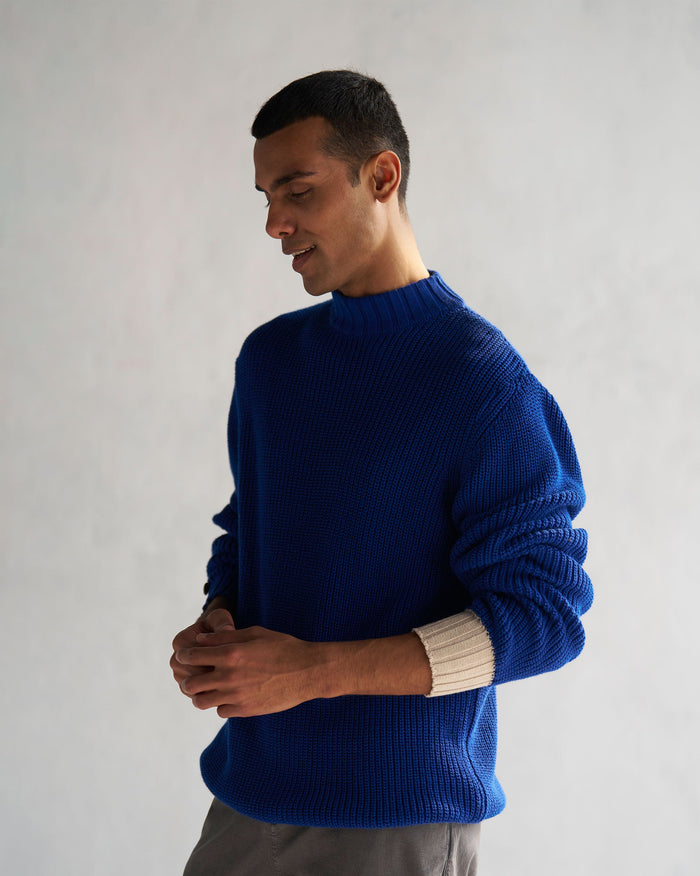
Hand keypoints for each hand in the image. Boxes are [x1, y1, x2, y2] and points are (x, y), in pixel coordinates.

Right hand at [170, 600, 234, 693]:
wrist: (214, 639)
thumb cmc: (218, 626)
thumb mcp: (221, 619)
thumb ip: (222, 622)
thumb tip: (227, 630)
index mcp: (180, 642)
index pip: (194, 657)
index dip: (214, 660)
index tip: (231, 659)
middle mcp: (176, 661)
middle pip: (193, 676)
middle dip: (213, 678)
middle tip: (235, 678)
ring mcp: (180, 677)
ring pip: (194, 691)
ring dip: (213, 690)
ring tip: (233, 685)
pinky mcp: (187, 689)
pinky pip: (198, 698)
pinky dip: (212, 698)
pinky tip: (229, 693)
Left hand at [174, 625, 322, 717]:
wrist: (308, 671)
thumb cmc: (283, 647)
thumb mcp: (255, 633)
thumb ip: (225, 637)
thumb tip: (201, 640)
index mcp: (231, 654)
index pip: (193, 656)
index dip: (184, 655)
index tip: (184, 655)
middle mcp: (230, 676)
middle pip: (191, 683)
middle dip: (187, 678)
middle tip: (191, 675)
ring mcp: (237, 696)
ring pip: (201, 702)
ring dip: (199, 695)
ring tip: (206, 689)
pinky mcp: (246, 710)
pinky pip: (220, 711)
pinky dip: (220, 704)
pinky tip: (228, 696)